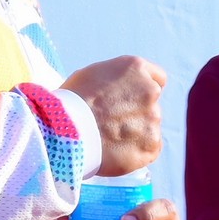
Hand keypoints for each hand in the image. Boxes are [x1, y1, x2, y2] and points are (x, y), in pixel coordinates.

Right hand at [64, 55, 168, 177]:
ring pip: (148, 127)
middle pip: (150, 104)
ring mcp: (153, 119)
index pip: (157, 78)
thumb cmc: (68, 101)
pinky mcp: (151, 145)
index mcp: (135, 68)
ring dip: (133, 132)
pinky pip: (148, 149)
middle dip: (134, 112)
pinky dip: (134, 151)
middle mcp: (150, 91)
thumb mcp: (91, 75)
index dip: (139, 90)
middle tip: (108, 121)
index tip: (126, 99)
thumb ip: (116, 81)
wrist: (61, 131)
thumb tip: (121, 91)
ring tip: (105, 137)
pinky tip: (113, 150)